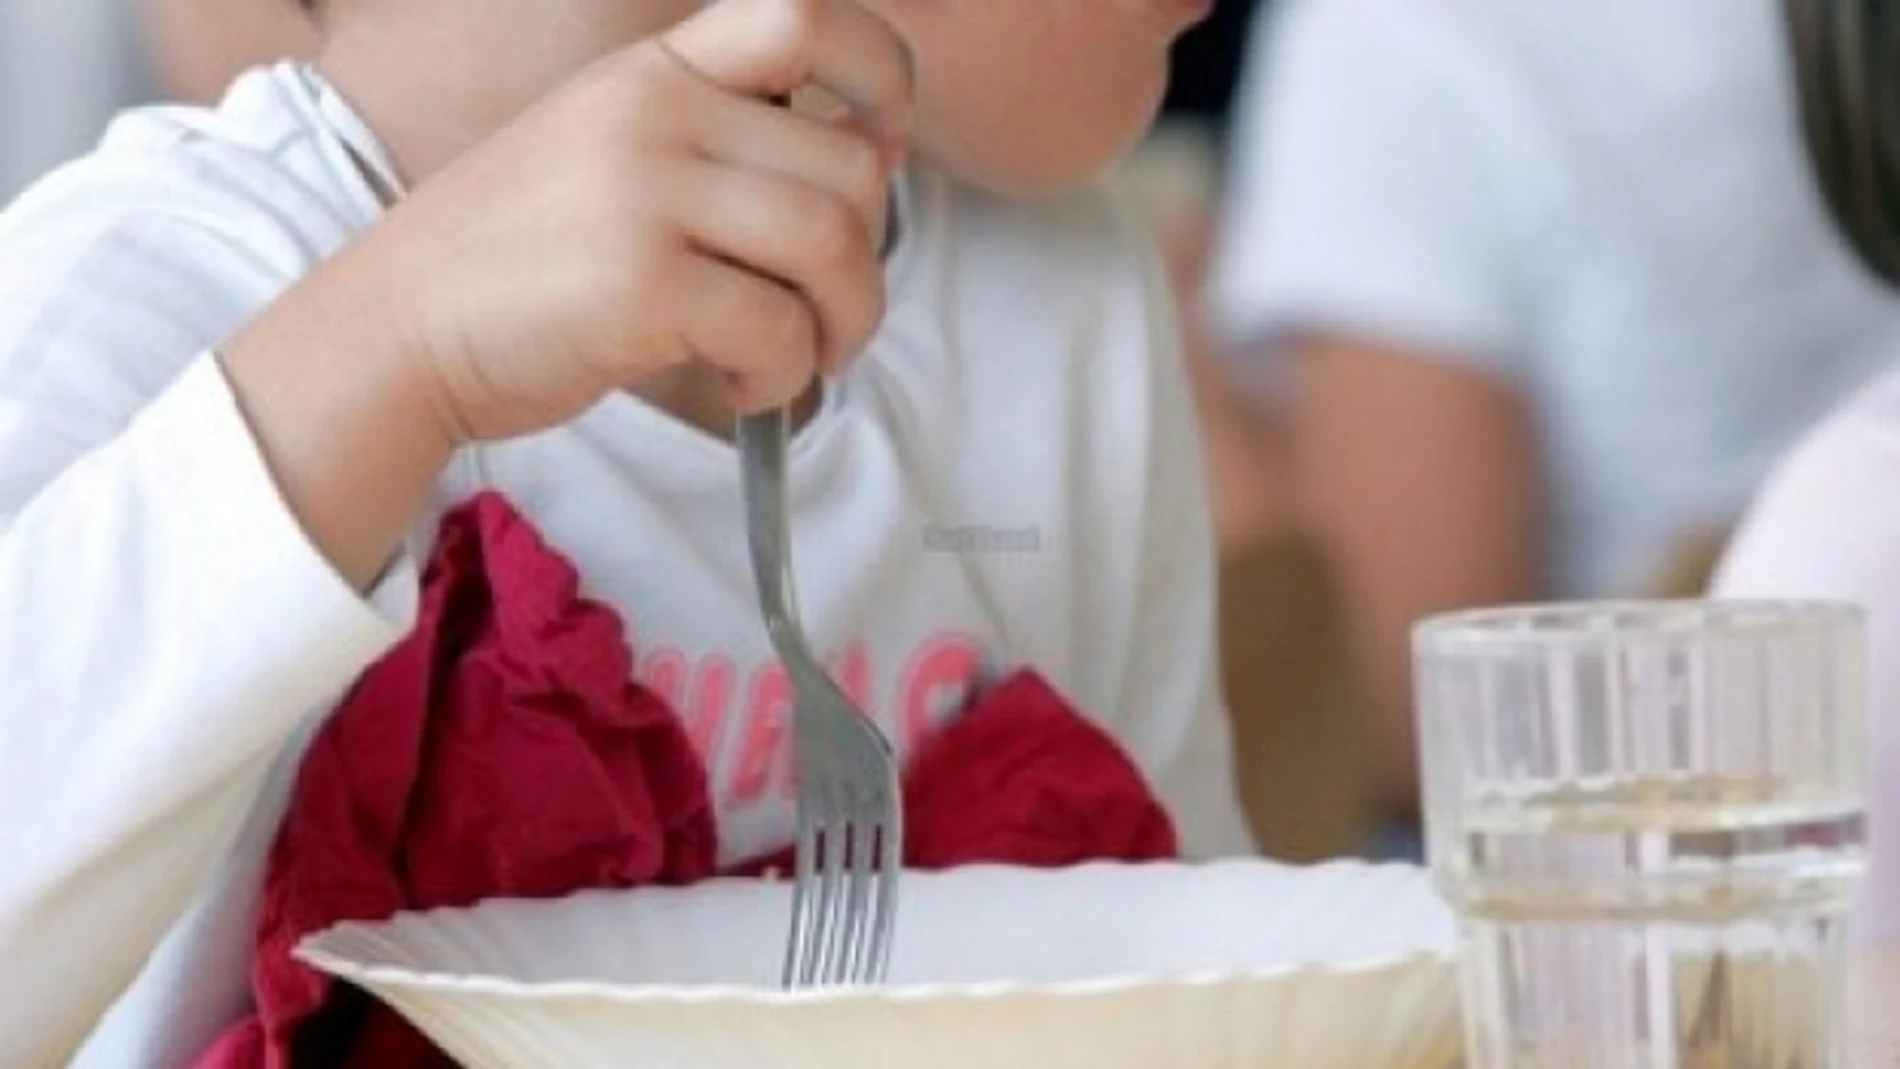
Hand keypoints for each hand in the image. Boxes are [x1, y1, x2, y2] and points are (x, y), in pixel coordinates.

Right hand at [351, 0, 914, 443]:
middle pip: (851, 167)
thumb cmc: (521, 259)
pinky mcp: (641, 285)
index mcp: (655, 70)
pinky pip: (780, 331)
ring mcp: (646, 194)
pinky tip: (740, 387)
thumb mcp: (611, 152)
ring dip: (844, 324)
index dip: (883, 76)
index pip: (809, 13)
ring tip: (796, 357)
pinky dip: (784, 377)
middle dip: (867, 261)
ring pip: (834, 248)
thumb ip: (721, 140)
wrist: (396, 327)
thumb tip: (873, 159)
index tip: (883, 144)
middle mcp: (655, 112)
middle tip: (829, 315)